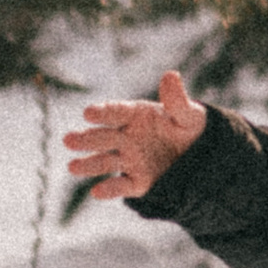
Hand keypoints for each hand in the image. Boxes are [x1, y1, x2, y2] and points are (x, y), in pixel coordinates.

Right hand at [66, 69, 208, 202]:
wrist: (199, 154)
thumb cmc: (188, 127)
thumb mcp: (188, 114)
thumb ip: (177, 101)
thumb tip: (171, 75)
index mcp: (135, 115)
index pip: (116, 112)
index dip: (103, 112)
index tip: (88, 113)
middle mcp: (127, 137)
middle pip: (104, 137)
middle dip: (87, 139)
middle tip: (68, 140)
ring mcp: (130, 159)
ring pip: (106, 161)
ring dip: (89, 164)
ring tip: (72, 166)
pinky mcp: (139, 181)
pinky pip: (123, 185)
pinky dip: (110, 189)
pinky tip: (97, 191)